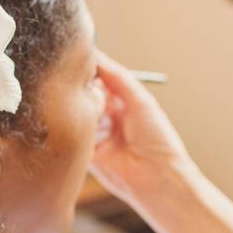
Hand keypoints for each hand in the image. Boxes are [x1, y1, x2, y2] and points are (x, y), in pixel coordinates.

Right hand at [90, 51, 196, 208]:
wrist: (158, 177)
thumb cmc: (157, 137)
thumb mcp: (139, 99)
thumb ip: (116, 76)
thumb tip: (94, 55)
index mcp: (122, 102)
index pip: (98, 80)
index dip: (88, 72)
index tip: (77, 63)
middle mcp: (107, 117)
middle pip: (84, 96)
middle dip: (84, 93)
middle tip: (87, 93)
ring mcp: (96, 136)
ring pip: (77, 116)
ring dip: (83, 114)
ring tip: (97, 118)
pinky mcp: (87, 155)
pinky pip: (74, 139)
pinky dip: (78, 134)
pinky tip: (88, 132)